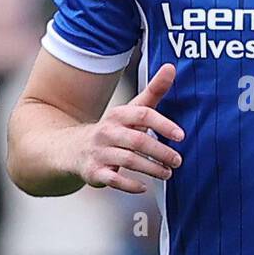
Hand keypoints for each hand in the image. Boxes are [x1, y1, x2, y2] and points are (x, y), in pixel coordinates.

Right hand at [79, 64, 183, 193]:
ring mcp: (100, 152)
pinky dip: (129, 184)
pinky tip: (143, 186)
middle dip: (161, 152)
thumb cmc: (112, 130)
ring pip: (128, 160)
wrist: (73, 149)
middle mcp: (108, 132)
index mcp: (119, 115)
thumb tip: (171, 67)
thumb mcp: (131, 109)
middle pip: (138, 141)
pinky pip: (113, 179)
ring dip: (151, 169)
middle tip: (177, 160)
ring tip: (167, 173)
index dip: (163, 124)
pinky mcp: (94, 171)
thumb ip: (154, 91)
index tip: (180, 135)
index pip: (142, 115)